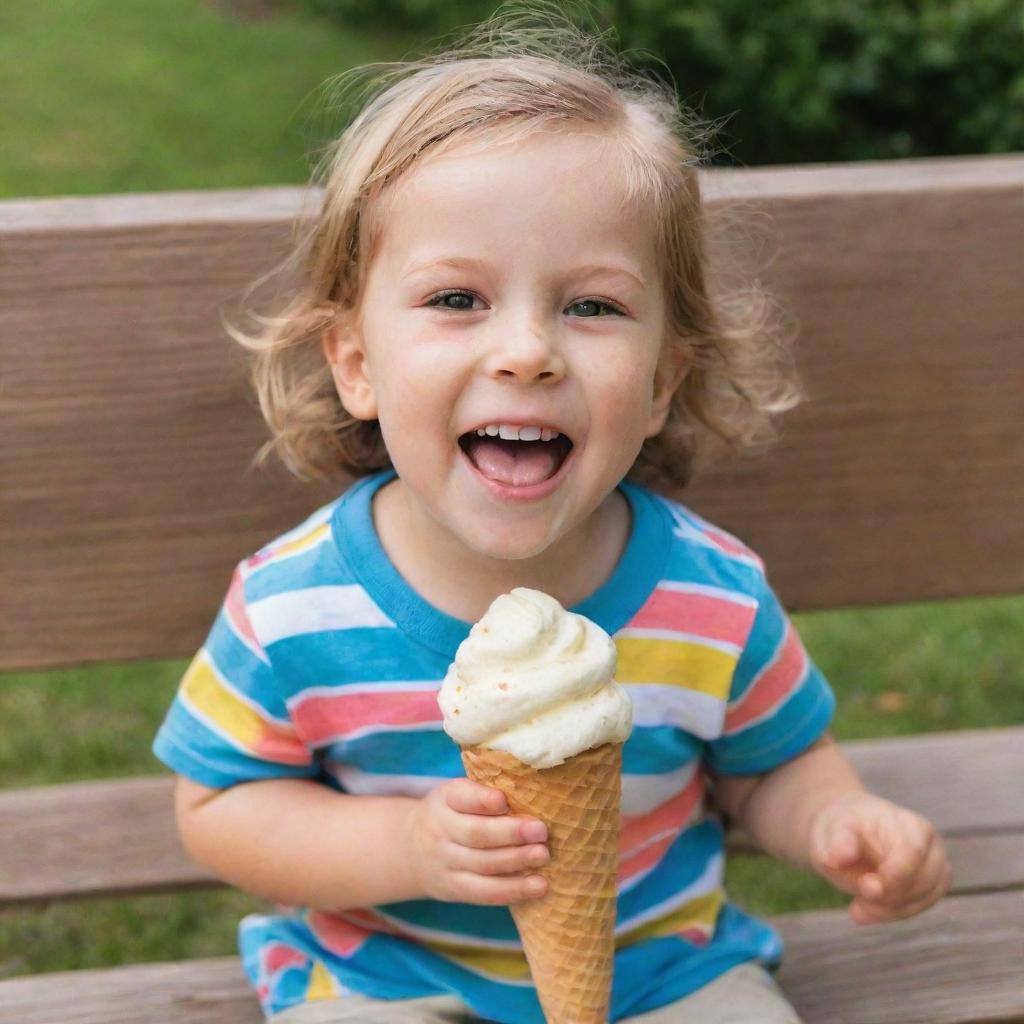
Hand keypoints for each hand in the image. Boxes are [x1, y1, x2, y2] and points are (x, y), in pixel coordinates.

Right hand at [404, 778, 549, 904]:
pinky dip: (514, 890)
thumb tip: (533, 793)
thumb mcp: (458, 794)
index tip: (503, 800)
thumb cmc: (453, 814)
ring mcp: (446, 863)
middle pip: (476, 834)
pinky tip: (540, 885)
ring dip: (517, 861)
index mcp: (445, 799)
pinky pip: (485, 893)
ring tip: (543, 855)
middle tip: (541, 830)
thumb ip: (486, 793)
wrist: (411, 850)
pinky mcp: (455, 889)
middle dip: (510, 833)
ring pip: (483, 865)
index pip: (461, 797)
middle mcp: (441, 831)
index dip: (482, 800)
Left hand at [808, 791, 951, 923]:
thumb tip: (841, 857)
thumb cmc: (840, 830)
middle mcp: (928, 841)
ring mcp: (935, 863)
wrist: (847, 831)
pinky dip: (893, 913)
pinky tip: (868, 909)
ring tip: (858, 906)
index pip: (912, 851)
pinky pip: (920, 906)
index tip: (867, 887)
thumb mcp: (830, 830)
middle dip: (888, 897)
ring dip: (889, 909)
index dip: (894, 875)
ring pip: (923, 898)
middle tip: (857, 902)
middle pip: (923, 879)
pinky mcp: (933, 884)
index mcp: (904, 821)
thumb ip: (837, 844)